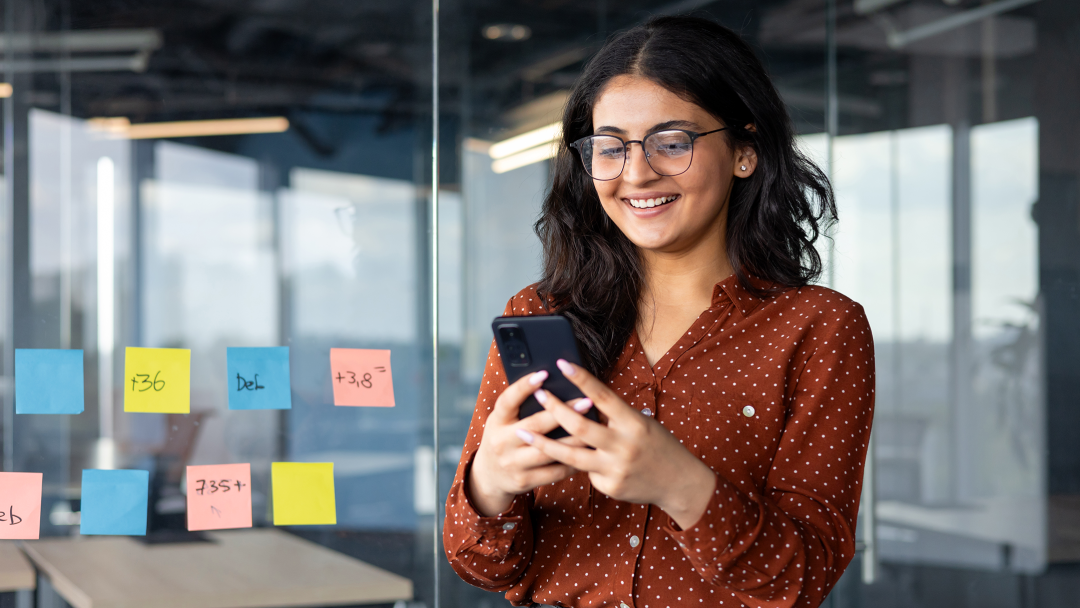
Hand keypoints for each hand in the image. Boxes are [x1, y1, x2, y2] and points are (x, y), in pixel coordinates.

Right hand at [469, 370, 584, 516]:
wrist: (489, 476)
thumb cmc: (504, 438)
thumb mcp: (503, 420)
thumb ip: (520, 406)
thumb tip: (552, 383)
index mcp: (496, 421)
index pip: (507, 400)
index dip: (524, 386)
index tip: (544, 373)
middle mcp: (501, 442)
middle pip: (535, 425)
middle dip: (563, 412)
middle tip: (587, 401)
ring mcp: (512, 463)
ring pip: (548, 450)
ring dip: (574, 439)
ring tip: (594, 427)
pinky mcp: (524, 480)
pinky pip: (553, 471)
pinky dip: (572, 461)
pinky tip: (586, 451)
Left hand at [521, 360, 715, 529]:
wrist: (679, 483)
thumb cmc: (658, 445)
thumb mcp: (642, 424)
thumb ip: (614, 417)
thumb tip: (583, 402)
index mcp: (634, 422)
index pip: (603, 395)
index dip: (581, 379)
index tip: (561, 364)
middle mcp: (624, 444)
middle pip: (580, 426)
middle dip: (554, 409)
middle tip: (538, 395)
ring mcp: (615, 468)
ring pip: (571, 455)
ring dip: (544, 443)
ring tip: (523, 433)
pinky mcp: (609, 486)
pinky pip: (586, 472)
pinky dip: (582, 464)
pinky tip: (585, 461)